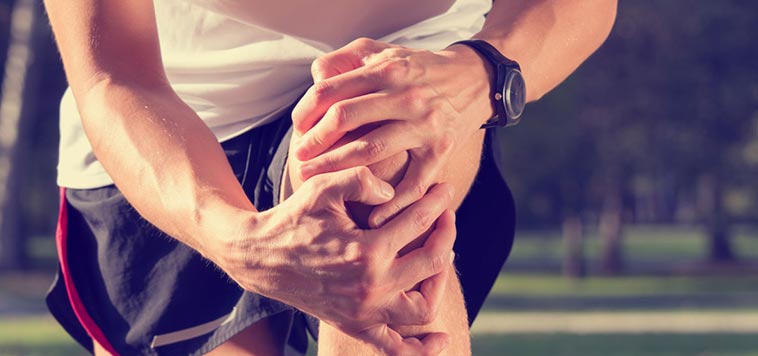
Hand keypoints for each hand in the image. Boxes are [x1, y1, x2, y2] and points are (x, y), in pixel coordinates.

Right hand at [212, 167, 455, 355]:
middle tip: (446, 217)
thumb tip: (395, 192)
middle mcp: (370, 288)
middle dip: (446, 234)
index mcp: (366, 251)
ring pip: (423, 308)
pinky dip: (421, 348)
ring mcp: (363, 313)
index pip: (419, 223)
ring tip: (440, 260)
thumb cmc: (293, 218)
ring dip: (440, 283)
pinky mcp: (354, 326)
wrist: (260, 256)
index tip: (446, 190)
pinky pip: (395, 349)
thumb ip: (362, 179)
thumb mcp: (323, 187)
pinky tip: (441, 340)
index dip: (437, 202)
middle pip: (432, 263)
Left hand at [291, 38, 492, 226]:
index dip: (306, 111)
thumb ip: (345, 60)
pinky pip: (413, 183)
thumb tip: (315, 80)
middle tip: (300, 159)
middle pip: (345, 118)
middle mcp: (406, 96)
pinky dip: (392, 203)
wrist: (475, 79)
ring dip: (337, 168)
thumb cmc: (418, 68)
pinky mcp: (441, 151)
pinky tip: (371, 215)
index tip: (298, 128)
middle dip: (315, 142)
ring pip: (370, 150)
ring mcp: (425, 125)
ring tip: (316, 179)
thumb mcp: (382, 51)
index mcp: (387, 70)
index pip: (332, 91)